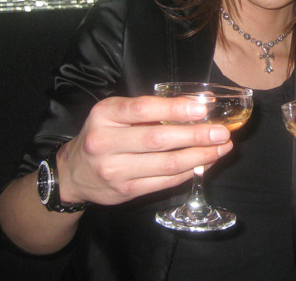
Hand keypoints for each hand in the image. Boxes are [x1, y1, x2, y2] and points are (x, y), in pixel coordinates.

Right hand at [57, 95, 232, 205]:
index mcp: (105, 115)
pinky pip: (165, 181)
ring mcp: (114, 170)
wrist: (73, 173)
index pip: (143, 109)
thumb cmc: (104, 135)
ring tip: (221, 148)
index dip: (175, 109)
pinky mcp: (125, 191)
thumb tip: (198, 104)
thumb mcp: (115, 114)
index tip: (203, 109)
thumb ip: (149, 109)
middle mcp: (105, 142)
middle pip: (158, 139)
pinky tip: (205, 163)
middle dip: (196, 136)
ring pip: (166, 164)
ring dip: (200, 156)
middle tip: (222, 133)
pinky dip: (189, 171)